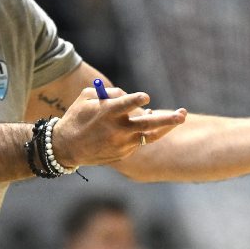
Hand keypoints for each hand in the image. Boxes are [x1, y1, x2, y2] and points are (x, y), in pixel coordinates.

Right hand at [54, 87, 186, 166]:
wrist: (67, 148)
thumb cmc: (77, 118)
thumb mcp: (85, 99)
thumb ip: (108, 95)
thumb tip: (129, 96)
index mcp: (106, 113)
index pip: (126, 105)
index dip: (137, 100)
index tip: (146, 97)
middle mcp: (116, 130)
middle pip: (147, 124)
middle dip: (167, 119)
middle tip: (183, 115)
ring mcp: (122, 144)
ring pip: (149, 135)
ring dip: (164, 127)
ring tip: (179, 118)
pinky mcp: (124, 153)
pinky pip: (138, 140)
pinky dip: (144, 132)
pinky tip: (145, 123)